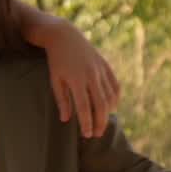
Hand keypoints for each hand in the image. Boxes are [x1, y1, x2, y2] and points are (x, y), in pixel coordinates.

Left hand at [39, 23, 120, 137]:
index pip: (84, 107)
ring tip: (101, 123)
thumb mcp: (55, 80)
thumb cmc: (57, 60)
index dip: (87, 123)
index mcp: (76, 79)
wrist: (65, 36)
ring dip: (108, 113)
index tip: (87, 135)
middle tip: (96, 134)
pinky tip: (111, 107)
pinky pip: (115, 86)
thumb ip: (62, 100)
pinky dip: (115, 98)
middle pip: (101, 105)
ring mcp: (101, 70)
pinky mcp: (106, 66)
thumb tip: (66, 119)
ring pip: (110, 97)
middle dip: (100, 122)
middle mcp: (91, 75)